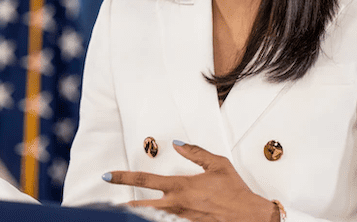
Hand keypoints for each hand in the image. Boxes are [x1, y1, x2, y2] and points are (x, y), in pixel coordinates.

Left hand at [104, 141, 277, 221]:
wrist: (251, 218)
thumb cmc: (236, 192)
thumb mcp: (218, 164)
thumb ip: (195, 152)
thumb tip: (178, 143)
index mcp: (181, 186)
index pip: (144, 180)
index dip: (122, 178)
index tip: (107, 176)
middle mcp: (176, 205)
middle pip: (139, 208)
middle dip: (121, 207)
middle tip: (105, 205)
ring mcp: (181, 219)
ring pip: (151, 219)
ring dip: (138, 216)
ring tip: (124, 213)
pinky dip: (157, 220)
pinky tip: (152, 218)